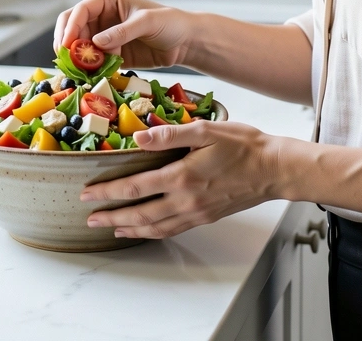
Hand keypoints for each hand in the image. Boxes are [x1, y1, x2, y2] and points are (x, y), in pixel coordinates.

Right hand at [53, 0, 194, 68]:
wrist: (185, 42)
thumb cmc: (170, 22)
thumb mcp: (148, 22)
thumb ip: (123, 31)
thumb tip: (96, 42)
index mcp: (108, 0)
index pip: (80, 11)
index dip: (70, 27)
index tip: (65, 46)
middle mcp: (102, 17)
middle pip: (73, 28)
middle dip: (68, 44)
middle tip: (69, 62)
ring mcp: (104, 36)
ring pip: (80, 48)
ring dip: (78, 60)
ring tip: (83, 72)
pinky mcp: (110, 55)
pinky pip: (93, 62)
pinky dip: (89, 70)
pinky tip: (94, 77)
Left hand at [81, 120, 280, 238]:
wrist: (274, 168)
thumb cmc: (244, 144)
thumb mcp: (207, 129)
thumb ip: (171, 134)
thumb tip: (140, 136)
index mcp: (182, 176)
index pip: (135, 187)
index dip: (108, 192)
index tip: (88, 193)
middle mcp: (186, 200)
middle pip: (139, 214)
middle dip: (111, 216)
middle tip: (88, 218)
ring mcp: (196, 213)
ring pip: (154, 227)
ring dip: (129, 228)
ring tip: (110, 228)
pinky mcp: (205, 217)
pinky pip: (172, 230)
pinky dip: (152, 233)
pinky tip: (146, 230)